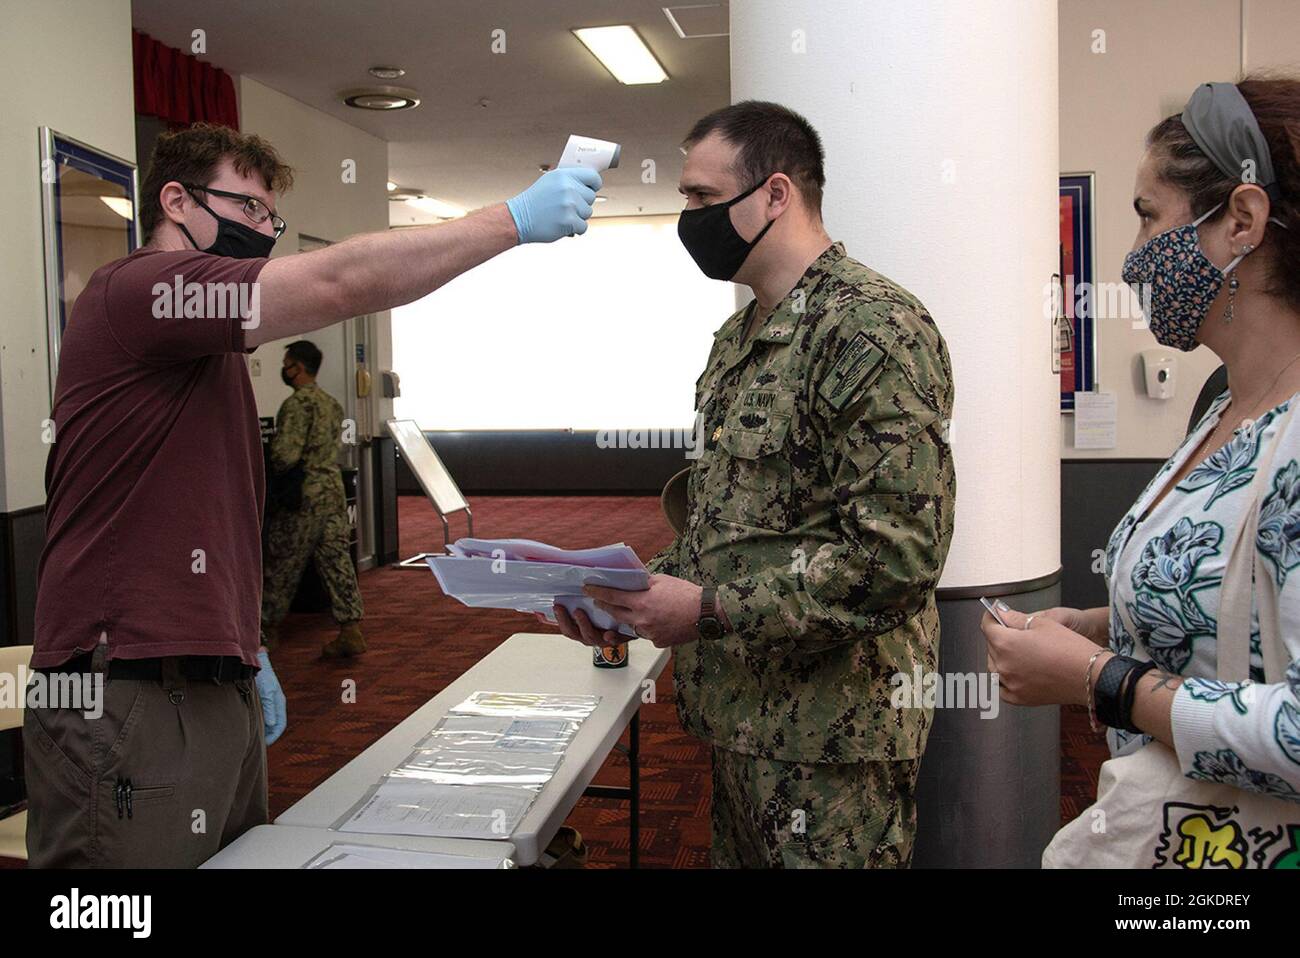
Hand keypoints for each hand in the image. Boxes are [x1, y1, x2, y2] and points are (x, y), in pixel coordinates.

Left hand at [255, 648, 286, 745]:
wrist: (254, 663)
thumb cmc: (262, 676)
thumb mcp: (266, 692)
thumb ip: (269, 708)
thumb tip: (271, 725)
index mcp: (279, 703)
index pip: (280, 724)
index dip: (274, 736)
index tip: (265, 744)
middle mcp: (274, 704)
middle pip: (274, 725)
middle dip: (268, 735)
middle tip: (257, 745)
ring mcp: (267, 702)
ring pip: (267, 720)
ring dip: (262, 729)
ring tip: (252, 737)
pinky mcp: (260, 700)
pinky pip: (261, 715)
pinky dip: (257, 722)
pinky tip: (248, 725)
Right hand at [505, 167, 601, 242]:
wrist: (518, 218)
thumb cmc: (535, 202)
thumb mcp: (550, 182)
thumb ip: (569, 180)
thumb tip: (588, 182)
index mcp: (564, 175)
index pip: (593, 177)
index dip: (594, 184)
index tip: (590, 189)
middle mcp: (568, 188)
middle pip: (591, 197)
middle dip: (582, 204)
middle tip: (566, 207)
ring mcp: (569, 205)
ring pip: (588, 212)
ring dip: (578, 217)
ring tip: (561, 215)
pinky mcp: (569, 221)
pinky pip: (583, 227)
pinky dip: (575, 229)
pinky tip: (562, 225)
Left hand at [581, 575, 703, 648]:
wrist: (706, 613)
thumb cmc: (686, 594)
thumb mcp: (662, 580)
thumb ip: (644, 583)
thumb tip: (633, 581)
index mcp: (642, 601)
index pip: (612, 596)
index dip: (597, 592)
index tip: (587, 589)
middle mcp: (641, 619)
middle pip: (616, 614)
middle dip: (606, 607)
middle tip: (598, 602)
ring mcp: (649, 633)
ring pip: (631, 626)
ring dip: (629, 619)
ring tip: (632, 611)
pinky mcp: (657, 642)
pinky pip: (646, 635)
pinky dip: (648, 628)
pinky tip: (657, 621)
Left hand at [980, 605, 1110, 706]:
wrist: (1090, 676)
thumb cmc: (1070, 648)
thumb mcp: (1042, 622)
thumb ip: (1015, 618)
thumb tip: (1002, 614)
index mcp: (1005, 643)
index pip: (987, 626)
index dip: (991, 617)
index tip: (995, 615)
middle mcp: (1003, 665)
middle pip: (991, 646)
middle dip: (998, 636)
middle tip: (1013, 632)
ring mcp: (1010, 684)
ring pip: (994, 667)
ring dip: (1000, 657)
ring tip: (1017, 651)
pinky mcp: (1019, 698)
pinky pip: (1002, 688)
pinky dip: (1004, 679)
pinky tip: (1015, 672)